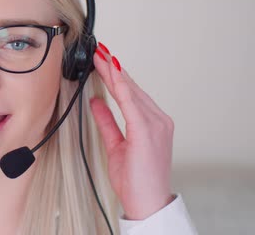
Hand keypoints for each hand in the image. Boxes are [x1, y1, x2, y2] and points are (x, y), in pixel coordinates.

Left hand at [89, 42, 175, 219]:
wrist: (148, 203)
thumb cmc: (137, 180)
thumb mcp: (115, 145)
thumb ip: (107, 122)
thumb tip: (96, 103)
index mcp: (152, 124)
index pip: (130, 93)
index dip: (116, 76)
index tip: (103, 61)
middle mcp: (158, 121)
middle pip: (131, 88)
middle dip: (113, 68)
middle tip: (99, 51)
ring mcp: (156, 125)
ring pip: (131, 91)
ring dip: (115, 72)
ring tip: (101, 56)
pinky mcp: (147, 131)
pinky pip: (131, 104)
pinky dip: (121, 87)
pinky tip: (112, 74)